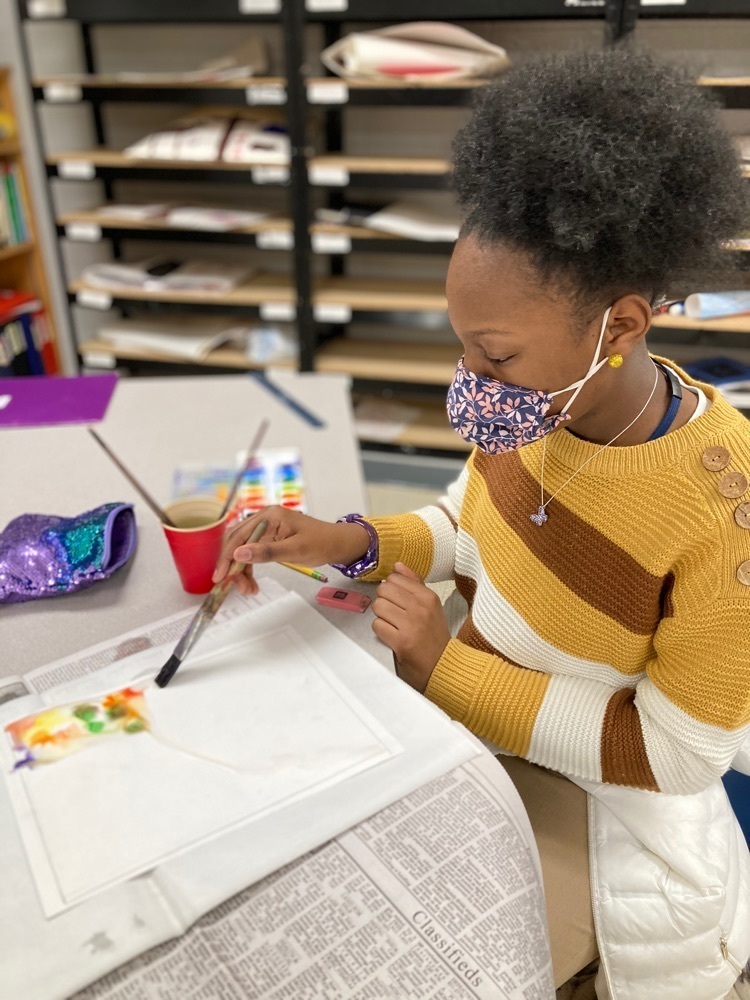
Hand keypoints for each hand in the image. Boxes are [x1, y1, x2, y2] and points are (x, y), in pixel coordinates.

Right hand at [212, 506, 369, 595]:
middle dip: (234, 567)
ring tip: (249, 590)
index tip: (220, 576)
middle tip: (237, 587)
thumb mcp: (294, 550)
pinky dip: (251, 569)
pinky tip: (253, 584)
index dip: (227, 556)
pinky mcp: (270, 538)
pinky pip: (253, 554)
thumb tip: (239, 554)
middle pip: (238, 542)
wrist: (338, 544)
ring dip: (242, 571)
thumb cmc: (321, 543)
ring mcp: (267, 528)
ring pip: (244, 551)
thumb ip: (266, 552)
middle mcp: (265, 519)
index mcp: (269, 515)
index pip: (239, 535)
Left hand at [371, 562, 450, 692]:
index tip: (396, 599)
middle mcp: (420, 608)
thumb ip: (414, 583)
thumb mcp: (431, 605)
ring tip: (392, 623)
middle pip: (384, 590)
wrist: (443, 664)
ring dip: (381, 616)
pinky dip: (381, 630)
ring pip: (378, 606)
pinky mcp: (401, 641)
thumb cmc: (434, 634)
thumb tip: (398, 565)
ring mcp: (411, 624)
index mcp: (428, 596)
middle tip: (392, 612)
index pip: (395, 578)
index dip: (391, 588)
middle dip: (383, 601)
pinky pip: (377, 625)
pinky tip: (391, 635)